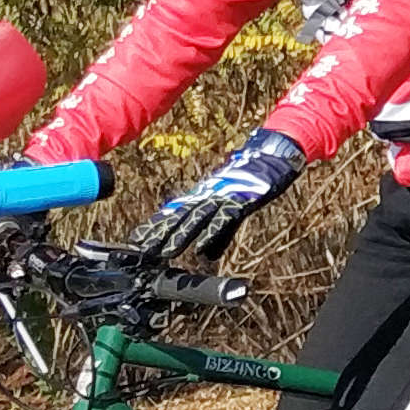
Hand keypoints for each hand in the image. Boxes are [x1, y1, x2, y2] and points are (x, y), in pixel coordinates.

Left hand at [152, 127, 303, 260]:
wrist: (273, 154)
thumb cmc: (253, 178)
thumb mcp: (234, 209)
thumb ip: (221, 233)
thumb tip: (206, 256)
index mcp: (203, 196)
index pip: (173, 214)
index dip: (155, 227)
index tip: (135, 242)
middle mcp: (207, 196)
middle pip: (179, 218)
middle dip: (159, 236)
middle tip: (140, 252)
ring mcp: (223, 197)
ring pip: (196, 219)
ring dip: (178, 237)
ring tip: (162, 254)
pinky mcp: (241, 201)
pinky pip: (223, 220)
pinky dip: (211, 234)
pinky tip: (199, 249)